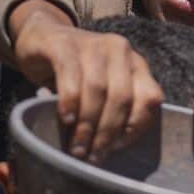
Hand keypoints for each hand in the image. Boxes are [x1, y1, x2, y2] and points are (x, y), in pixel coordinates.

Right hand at [13, 13, 163, 163]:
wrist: (43, 37)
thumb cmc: (77, 74)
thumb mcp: (104, 88)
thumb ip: (114, 109)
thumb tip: (111, 151)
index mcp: (136, 64)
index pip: (150, 98)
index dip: (136, 127)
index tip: (116, 149)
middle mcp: (119, 49)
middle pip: (122, 97)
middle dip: (107, 132)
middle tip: (91, 156)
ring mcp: (92, 44)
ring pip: (97, 88)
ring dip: (87, 124)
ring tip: (77, 147)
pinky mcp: (63, 45)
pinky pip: (70, 75)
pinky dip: (70, 101)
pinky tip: (66, 119)